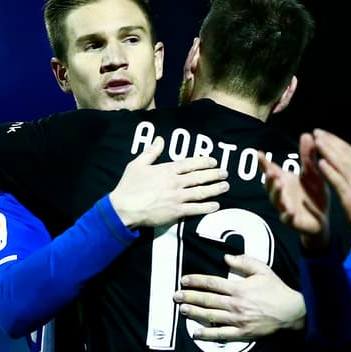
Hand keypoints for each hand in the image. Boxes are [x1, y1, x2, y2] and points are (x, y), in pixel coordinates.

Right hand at [108, 137, 228, 228]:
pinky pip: (195, 209)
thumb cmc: (129, 186)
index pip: (190, 164)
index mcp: (166, 170)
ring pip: (200, 192)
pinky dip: (206, 207)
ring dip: (215, 189)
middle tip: (225, 173)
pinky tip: (216, 206)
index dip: (204, 162)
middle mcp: (175, 182)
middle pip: (199, 177)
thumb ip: (151, 152)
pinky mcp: (176, 212)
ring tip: (225, 187)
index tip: (214, 161)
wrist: (124, 208)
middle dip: (214, 174)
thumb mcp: (137, 164)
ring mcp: (177, 198)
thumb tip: (160, 139)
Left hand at [174, 253, 304, 340]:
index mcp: (239, 288)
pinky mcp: (242, 334)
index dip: (195, 281)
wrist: (293, 313)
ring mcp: (237, 321)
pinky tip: (196, 333)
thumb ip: (244, 262)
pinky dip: (207, 334)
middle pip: (206, 300)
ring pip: (210, 317)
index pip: (211, 283)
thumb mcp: (263, 270)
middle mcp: (235, 305)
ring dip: (193, 313)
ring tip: (182, 310)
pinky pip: (221, 335)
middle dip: (189, 297)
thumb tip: (226, 258)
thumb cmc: (277, 290)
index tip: (184, 280)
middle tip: (176, 296)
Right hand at [258, 132, 329, 250]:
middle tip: (271, 171)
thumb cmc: (313, 195)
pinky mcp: (292, 221)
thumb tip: (306, 134)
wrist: (322, 219)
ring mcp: (285, 207)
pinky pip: (287, 219)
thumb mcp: (313, 174)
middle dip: (269, 178)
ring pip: (277, 200)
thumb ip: (308, 157)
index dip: (264, 163)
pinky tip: (289, 211)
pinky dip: (287, 215)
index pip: (271, 170)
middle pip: (270, 185)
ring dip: (276, 193)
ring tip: (279, 184)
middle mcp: (281, 193)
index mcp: (284, 180)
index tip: (259, 154)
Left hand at [307, 129, 350, 259]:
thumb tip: (344, 160)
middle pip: (344, 153)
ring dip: (328, 151)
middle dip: (329, 141)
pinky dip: (329, 171)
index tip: (322, 133)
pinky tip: (320, 163)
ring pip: (341, 163)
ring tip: (316, 141)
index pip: (348, 150)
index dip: (334, 140)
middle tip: (316, 131)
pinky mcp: (350, 196)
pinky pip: (338, 181)